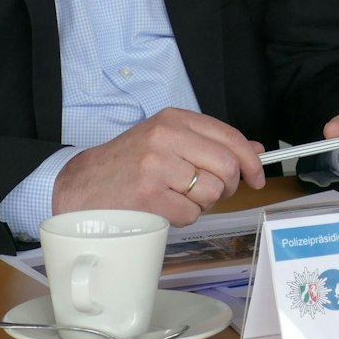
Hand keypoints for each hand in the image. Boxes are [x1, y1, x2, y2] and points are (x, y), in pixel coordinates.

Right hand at [51, 108, 266, 225]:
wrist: (81, 184)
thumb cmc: (128, 164)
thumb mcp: (169, 141)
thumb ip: (211, 144)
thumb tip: (255, 151)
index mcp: (174, 119)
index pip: (230, 137)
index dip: (250, 161)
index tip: (256, 177)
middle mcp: (166, 137)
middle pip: (227, 167)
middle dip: (226, 187)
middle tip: (211, 192)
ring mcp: (156, 165)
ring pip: (210, 193)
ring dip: (201, 204)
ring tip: (177, 197)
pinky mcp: (148, 194)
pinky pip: (191, 214)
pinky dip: (183, 218)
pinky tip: (164, 208)